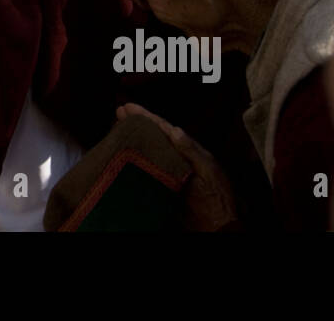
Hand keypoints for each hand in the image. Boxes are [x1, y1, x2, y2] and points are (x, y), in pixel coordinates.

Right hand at [117, 102, 239, 230]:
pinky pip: (144, 170)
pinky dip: (134, 161)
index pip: (164, 128)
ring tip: (116, 128)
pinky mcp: (161, 185)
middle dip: (136, 123)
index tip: (130, 107)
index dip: (147, 116)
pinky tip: (123, 157)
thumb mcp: (207, 170)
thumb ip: (192, 150)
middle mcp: (176, 157)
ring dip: (133, 139)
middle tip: (118, 112)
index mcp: (188, 150)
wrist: (215, 224)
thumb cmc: (217, 197)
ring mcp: (167, 171)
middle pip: (153, 136)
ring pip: (147, 150)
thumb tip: (175, 129)